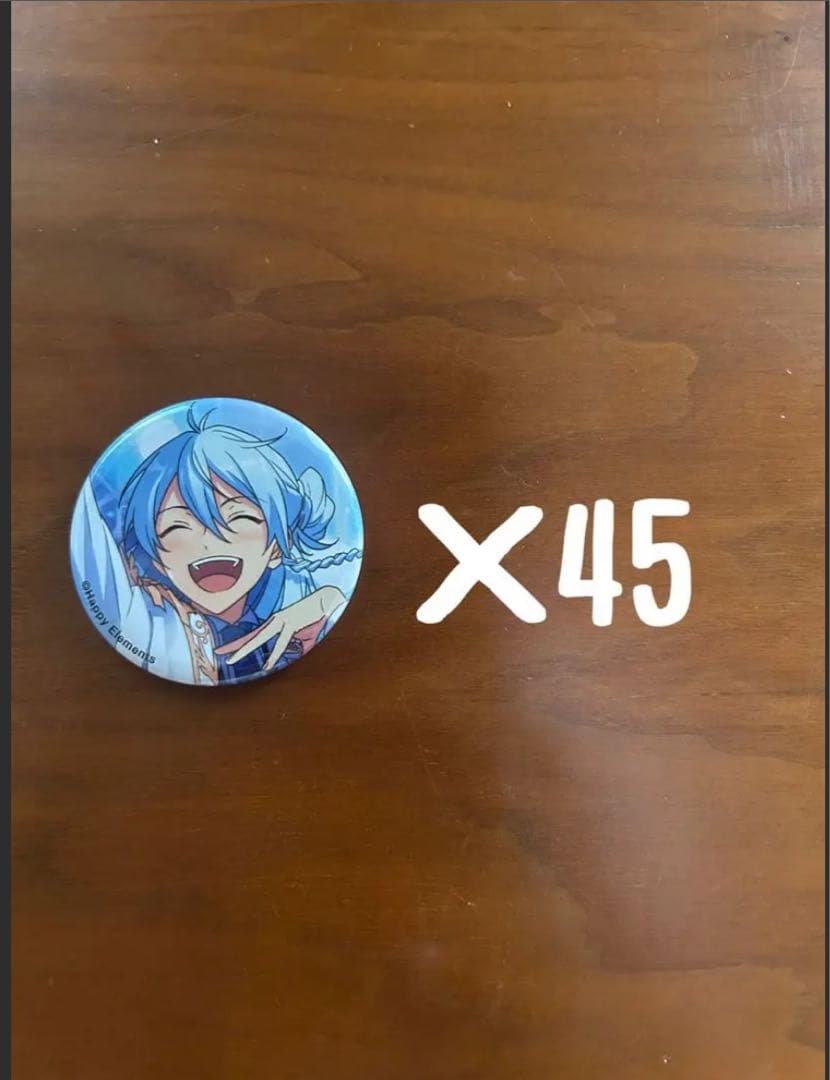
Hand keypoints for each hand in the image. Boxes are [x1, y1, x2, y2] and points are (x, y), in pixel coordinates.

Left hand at [214, 585, 345, 671]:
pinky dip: (274, 655)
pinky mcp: (291, 623)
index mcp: (276, 621)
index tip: (223, 649)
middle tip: (219, 653)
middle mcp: (275, 620)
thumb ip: (291, 633)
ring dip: (245, 650)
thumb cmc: (315, 610)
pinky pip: (281, 642)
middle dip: (234, 645)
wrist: (325, 598)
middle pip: (251, 636)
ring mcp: (282, 620)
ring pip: (260, 638)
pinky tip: (267, 665)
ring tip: (232, 660)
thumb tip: (286, 644)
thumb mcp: (300, 623)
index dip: (238, 642)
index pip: (253, 634)